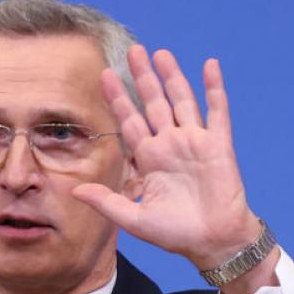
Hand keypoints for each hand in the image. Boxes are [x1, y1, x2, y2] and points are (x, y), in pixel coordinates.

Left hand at [71, 46, 262, 273]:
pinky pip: (217, 111)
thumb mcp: (134, 219)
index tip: (104, 76)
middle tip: (132, 51)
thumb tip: (75, 191)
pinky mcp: (218, 145)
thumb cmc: (176, 233)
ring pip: (181, 101)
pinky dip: (214, 89)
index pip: (130, 121)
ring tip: (160, 53)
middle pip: (153, 103)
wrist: (212, 242)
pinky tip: (209, 65)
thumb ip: (107, 202)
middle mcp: (170, 145)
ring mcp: (195, 142)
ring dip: (172, 77)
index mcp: (149, 159)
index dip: (118, 99)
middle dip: (142, 78)